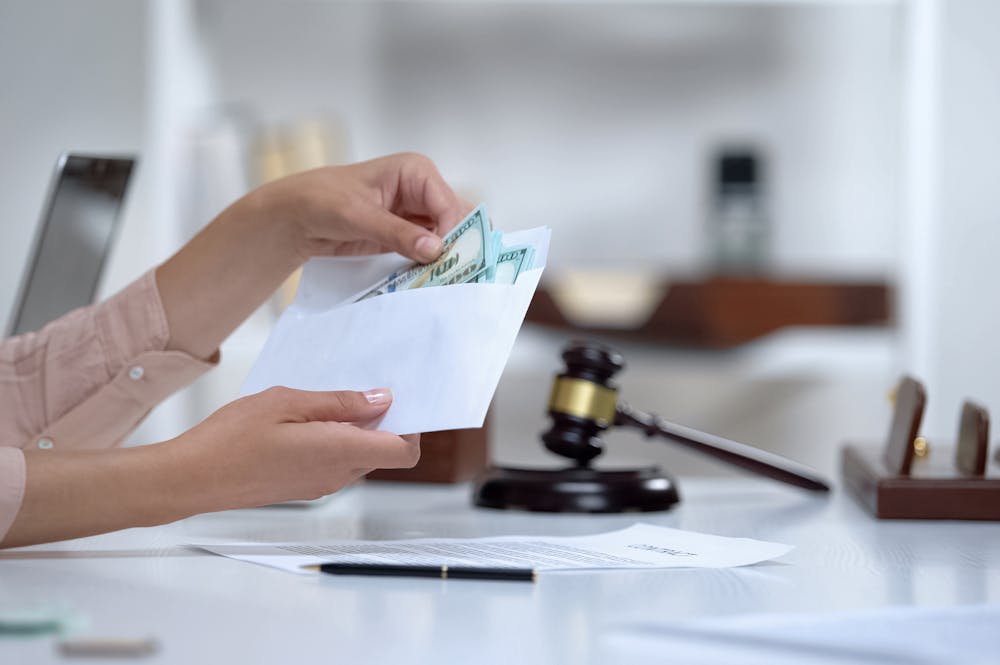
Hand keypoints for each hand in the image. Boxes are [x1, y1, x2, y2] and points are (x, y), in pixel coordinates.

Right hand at [165, 386, 419, 509]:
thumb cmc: (232, 438)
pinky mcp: (305, 488)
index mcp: (341, 453)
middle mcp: (338, 475)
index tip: (400, 400)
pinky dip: (336, 441)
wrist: (193, 477)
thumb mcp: (288, 402)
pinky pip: (337, 463)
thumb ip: (339, 403)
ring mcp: (322, 485)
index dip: (412, 426)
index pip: (404, 452)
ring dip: (356, 431)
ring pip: (360, 456)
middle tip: (357, 389)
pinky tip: (307, 421)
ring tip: (323, 403)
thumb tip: (380, 401)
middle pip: (384, 452)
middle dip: (382, 422)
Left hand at [259, 152, 472, 262]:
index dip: (454, 231)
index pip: (448, 204)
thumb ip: (397, 233)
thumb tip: (435, 249)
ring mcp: (417, 214)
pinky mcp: (408, 235)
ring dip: (446, 258)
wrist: (297, 216)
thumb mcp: (359, 215)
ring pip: (447, 237)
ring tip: (448, 281)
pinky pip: (429, 251)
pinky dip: (432, 265)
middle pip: (455, 220)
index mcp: (416, 172)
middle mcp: (423, 191)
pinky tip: (432, 280)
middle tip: (458, 274)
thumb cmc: (322, 200)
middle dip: (457, 245)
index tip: (450, 260)